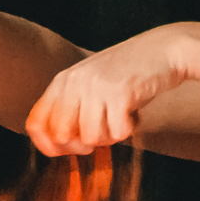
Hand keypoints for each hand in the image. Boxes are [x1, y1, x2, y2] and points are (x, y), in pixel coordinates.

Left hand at [25, 25, 188, 154]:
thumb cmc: (127, 72)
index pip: (36, 124)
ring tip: (121, 117)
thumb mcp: (90, 83)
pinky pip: (117, 133)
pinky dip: (128, 131)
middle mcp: (75, 82)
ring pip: (91, 138)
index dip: (48, 145)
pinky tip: (134, 114)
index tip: (68, 150)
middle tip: (102, 133)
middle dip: (82, 145)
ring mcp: (96, 87)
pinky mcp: (120, 93)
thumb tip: (58, 145)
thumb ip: (71, 107)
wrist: (163, 50)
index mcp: (63, 81)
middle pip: (62, 136)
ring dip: (110, 137)